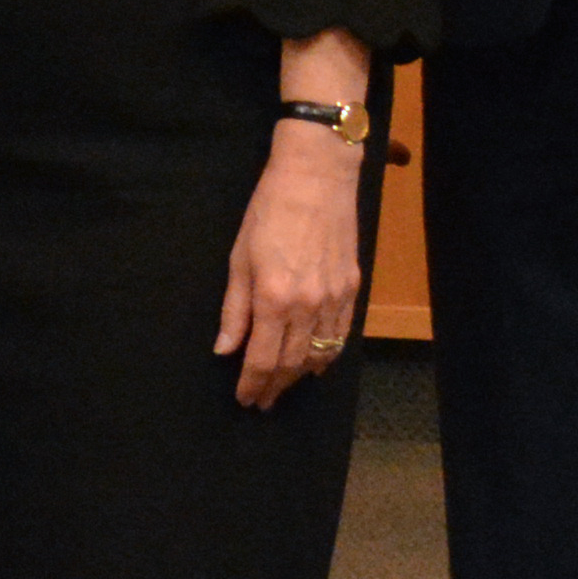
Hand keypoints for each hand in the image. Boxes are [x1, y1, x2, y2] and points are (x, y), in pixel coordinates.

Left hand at [215, 125, 367, 405]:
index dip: (252, 384)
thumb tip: (225, 350)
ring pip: (319, 354)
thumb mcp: (239, 258)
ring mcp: (334, 298)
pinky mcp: (352, 288)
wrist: (316, 177)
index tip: (245, 398)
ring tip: (284, 387)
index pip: (262, 359)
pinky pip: (341, 335)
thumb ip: (234, 309)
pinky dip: (328, 356)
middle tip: (262, 401)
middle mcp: (308, 305)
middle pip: (292, 363)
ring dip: (300, 377)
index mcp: (274, 298)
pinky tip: (317, 365)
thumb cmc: (269, 211)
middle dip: (275, 387)